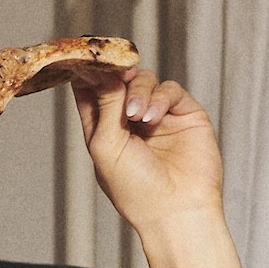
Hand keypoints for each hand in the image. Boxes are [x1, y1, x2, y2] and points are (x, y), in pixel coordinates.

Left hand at [75, 66, 224, 241]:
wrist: (177, 209)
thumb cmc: (135, 188)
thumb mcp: (106, 145)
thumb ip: (104, 103)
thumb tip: (104, 68)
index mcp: (103, 131)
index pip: (90, 92)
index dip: (87, 72)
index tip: (85, 58)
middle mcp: (129, 122)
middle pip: (118, 79)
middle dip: (115, 74)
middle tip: (115, 73)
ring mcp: (157, 117)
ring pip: (144, 80)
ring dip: (138, 91)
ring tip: (137, 116)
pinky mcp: (183, 114)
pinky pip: (169, 89)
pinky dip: (159, 97)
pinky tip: (154, 118)